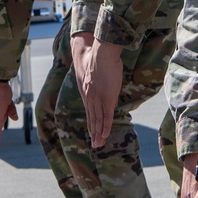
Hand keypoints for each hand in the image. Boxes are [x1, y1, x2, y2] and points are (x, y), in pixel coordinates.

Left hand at [71, 33, 122, 147]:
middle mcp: (90, 98)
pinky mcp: (106, 99)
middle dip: (93, 132)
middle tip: (95, 144)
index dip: (92, 122)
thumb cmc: (100, 59)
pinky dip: (106, 127)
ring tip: (98, 144)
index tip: (92, 132)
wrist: (100, 54)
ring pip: (98, 120)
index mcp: (86, 92)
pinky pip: (106, 117)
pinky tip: (105, 135)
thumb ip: (102, 87)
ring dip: (99, 134)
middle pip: (92, 118)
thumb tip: (110, 100)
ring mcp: (98, 99)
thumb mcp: (97, 74)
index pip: (89, 111)